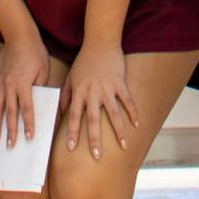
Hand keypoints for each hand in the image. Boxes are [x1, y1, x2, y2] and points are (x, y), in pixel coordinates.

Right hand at [0, 30, 50, 149]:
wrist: (19, 35)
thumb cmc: (35, 52)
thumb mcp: (44, 70)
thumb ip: (40, 88)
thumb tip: (41, 104)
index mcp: (23, 84)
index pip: (26, 109)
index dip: (28, 125)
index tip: (29, 138)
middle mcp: (8, 86)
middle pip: (9, 113)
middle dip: (9, 131)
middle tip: (9, 146)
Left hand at [60, 42, 137, 160]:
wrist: (100, 43)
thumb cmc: (84, 62)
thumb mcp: (70, 78)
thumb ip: (65, 97)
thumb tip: (60, 115)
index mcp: (79, 92)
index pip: (73, 116)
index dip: (71, 132)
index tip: (70, 148)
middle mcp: (92, 92)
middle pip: (93, 119)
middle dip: (94, 138)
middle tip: (96, 156)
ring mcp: (107, 88)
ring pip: (113, 113)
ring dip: (119, 131)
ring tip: (124, 146)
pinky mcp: (120, 83)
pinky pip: (127, 100)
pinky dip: (133, 113)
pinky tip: (137, 125)